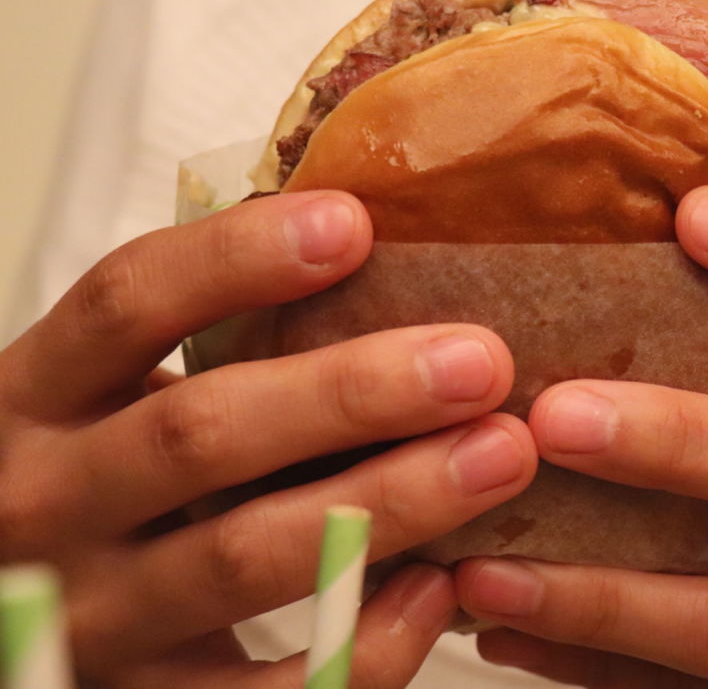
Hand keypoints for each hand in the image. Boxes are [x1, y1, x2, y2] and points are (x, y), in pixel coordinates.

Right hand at [0, 191, 537, 686]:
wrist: (15, 606)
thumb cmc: (107, 472)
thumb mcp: (117, 396)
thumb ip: (210, 345)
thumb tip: (376, 251)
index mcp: (36, 395)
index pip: (126, 302)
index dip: (236, 260)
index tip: (355, 225)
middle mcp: (44, 502)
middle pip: (200, 432)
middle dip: (351, 394)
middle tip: (479, 363)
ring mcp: (90, 613)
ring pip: (243, 553)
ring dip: (388, 501)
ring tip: (500, 455)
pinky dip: (358, 641)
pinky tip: (435, 589)